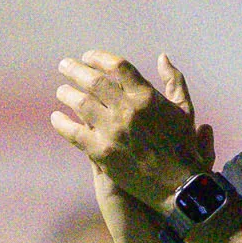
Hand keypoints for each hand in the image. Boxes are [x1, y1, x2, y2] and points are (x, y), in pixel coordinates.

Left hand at [50, 51, 214, 209]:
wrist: (179, 186)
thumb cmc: (184, 147)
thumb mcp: (185, 110)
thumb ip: (174, 81)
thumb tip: (162, 57)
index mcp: (146, 96)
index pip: (116, 66)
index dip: (98, 57)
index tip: (88, 56)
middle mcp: (126, 110)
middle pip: (93, 80)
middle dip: (75, 69)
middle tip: (64, 65)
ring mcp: (112, 131)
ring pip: (80, 103)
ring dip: (66, 93)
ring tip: (61, 92)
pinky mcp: (101, 152)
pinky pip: (74, 132)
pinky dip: (61, 123)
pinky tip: (56, 118)